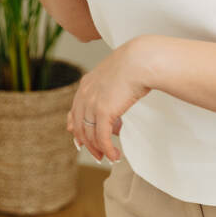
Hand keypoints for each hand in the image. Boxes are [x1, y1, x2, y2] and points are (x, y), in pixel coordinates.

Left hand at [67, 37, 151, 162]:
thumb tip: (112, 112)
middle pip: (79, 127)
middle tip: (98, 154)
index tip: (83, 140)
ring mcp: (92, 104)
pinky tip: (115, 155)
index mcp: (87, 84)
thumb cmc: (134, 64)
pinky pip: (102, 138)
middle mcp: (85, 94)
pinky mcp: (103, 112)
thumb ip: (108, 92)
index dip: (78, 129)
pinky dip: (108, 149)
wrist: (140, 60)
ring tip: (109, 156)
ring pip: (90, 135)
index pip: (75, 112)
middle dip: (88, 144)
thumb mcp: (115, 76)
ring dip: (99, 149)